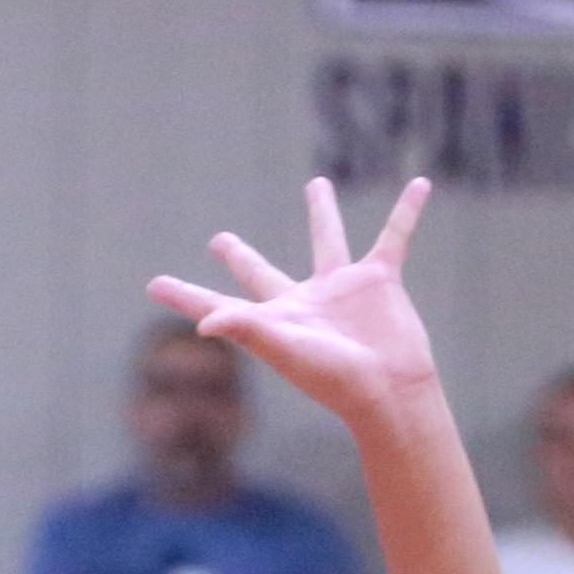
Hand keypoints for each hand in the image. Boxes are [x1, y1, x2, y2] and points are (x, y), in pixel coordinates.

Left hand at [150, 178, 441, 435]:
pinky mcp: (381, 281)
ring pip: (329, 240)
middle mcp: (303, 302)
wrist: (390, 390)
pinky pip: (394, 237)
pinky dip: (407, 212)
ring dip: (323, 213)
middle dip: (239, 258)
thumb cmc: (335, 377)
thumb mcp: (285, 350)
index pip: (217, 305)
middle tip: (218, 240)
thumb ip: (245, 329)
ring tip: (316, 183)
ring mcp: (342, 290)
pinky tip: (420, 185)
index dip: (185, 296)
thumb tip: (203, 324)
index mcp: (272, 320)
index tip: (153, 285)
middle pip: (261, 274)